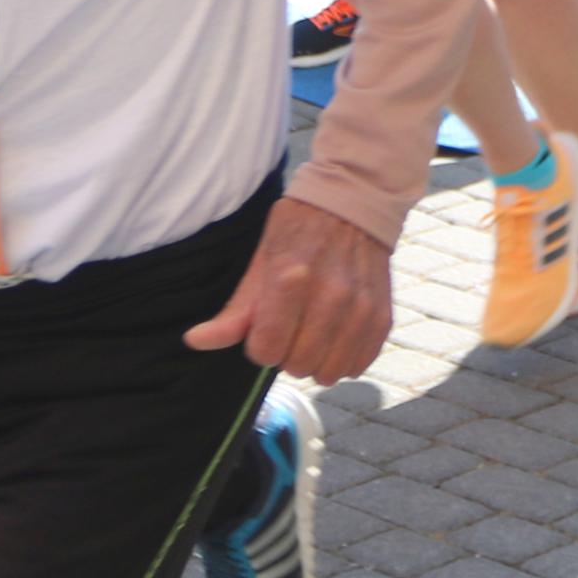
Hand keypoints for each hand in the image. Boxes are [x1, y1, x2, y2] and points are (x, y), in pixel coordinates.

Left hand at [185, 200, 390, 383]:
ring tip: (314, 332)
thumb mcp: (261, 261)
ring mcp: (361, 309)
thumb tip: (195, 341)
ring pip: (328, 373)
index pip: (266, 351)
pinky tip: (336, 336)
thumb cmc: (299, 230)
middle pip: (296, 365)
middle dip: (287, 353)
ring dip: (315, 360)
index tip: (266, 325)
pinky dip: (343, 359)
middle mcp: (331, 296)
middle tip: (291, 326)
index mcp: (291, 278)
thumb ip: (234, 309)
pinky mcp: (382, 317)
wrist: (354, 204)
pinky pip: (357, 366)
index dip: (260, 344)